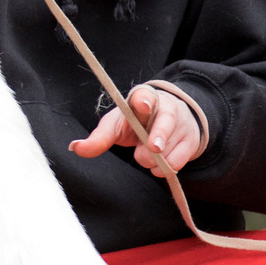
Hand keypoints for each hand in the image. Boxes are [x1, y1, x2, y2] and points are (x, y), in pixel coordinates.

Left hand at [71, 82, 206, 175]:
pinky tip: (159, 163)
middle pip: (165, 122)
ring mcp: (181, 124)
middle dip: (157, 137)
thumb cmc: (136, 122)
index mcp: (143, 99)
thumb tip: (75, 148)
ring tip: (147, 151)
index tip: (141, 103)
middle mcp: (166, 108)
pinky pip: (177, 163)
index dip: (143, 100)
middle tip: (153, 146)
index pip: (145, 95)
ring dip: (152, 159)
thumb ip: (99, 138)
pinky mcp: (191, 142)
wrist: (168, 122)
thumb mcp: (116, 126)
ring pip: (167, 149)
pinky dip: (164, 169)